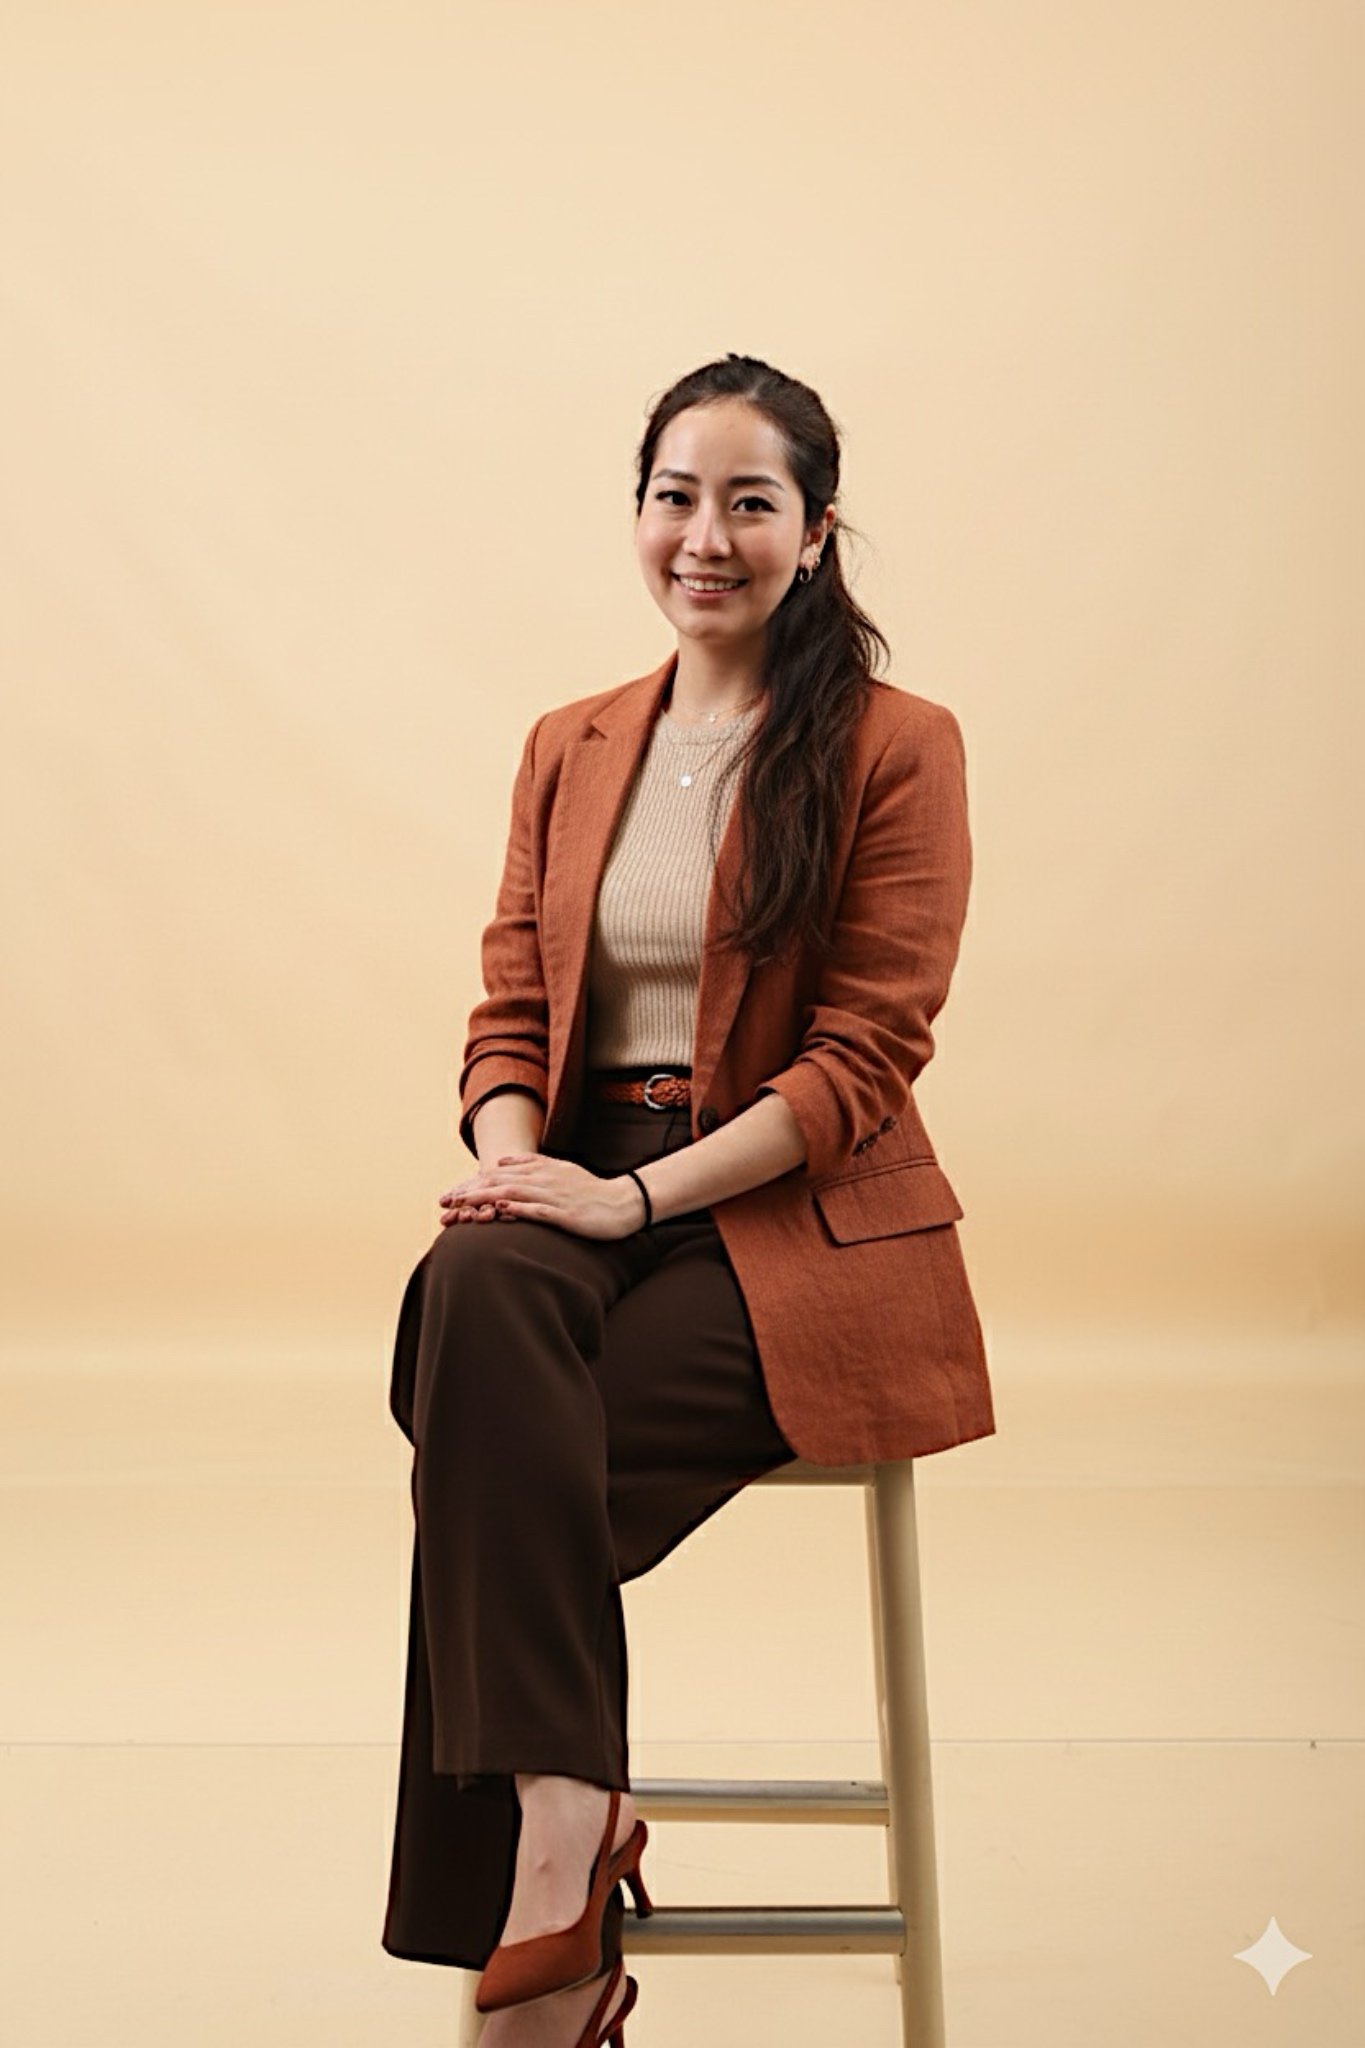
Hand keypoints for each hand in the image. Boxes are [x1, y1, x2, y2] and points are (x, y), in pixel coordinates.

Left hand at [438, 1154, 646, 1239]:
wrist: (623, 1203)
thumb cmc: (590, 1191)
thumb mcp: (559, 1170)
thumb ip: (530, 1164)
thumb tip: (500, 1162)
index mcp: (540, 1170)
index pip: (498, 1176)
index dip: (471, 1184)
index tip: (449, 1194)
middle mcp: (544, 1179)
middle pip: (499, 1183)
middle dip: (469, 1191)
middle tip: (444, 1201)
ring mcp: (554, 1196)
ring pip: (513, 1194)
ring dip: (485, 1200)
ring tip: (461, 1205)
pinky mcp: (565, 1214)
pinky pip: (538, 1210)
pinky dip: (518, 1209)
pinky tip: (500, 1211)